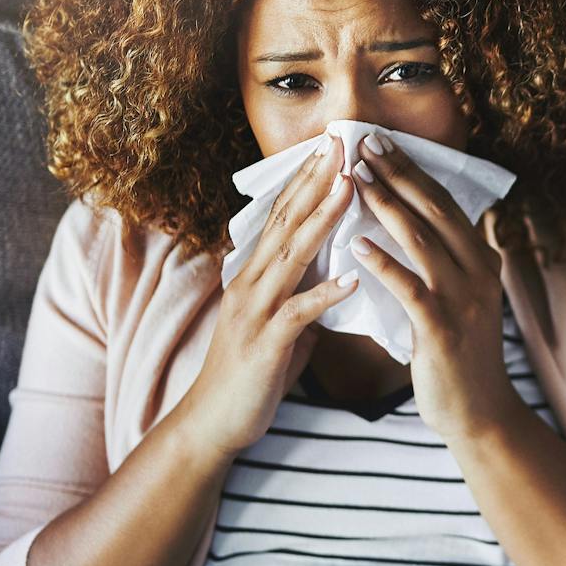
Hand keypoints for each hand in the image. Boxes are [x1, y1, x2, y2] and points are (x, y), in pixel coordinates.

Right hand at [186, 134, 358, 458]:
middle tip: (341, 144)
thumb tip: (336, 265)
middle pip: (286, 221)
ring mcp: (255, 310)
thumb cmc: (253, 369)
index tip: (332, 146)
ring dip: (322, 219)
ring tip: (349, 188)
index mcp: (255, 273)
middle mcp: (251, 282)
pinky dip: (324, 294)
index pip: (283, 215)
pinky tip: (351, 279)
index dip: (306, 179)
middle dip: (315, 181)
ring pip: (291, 256)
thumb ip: (301, 288)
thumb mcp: (279, 318)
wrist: (214, 421)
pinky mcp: (265, 343)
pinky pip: (298, 314)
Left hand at [348, 134, 518, 435]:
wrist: (480, 413)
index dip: (412, 170)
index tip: (381, 143)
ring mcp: (464, 300)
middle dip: (398, 173)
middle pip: (435, 211)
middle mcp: (479, 273)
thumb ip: (446, 263)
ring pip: (422, 239)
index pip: (445, 204)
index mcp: (483, 261)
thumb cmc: (460, 356)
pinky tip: (357, 243)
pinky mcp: (442, 329)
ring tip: (356, 179)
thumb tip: (416, 224)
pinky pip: (409, 287)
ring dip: (387, 204)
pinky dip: (383, 262)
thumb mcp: (463, 300)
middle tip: (364, 143)